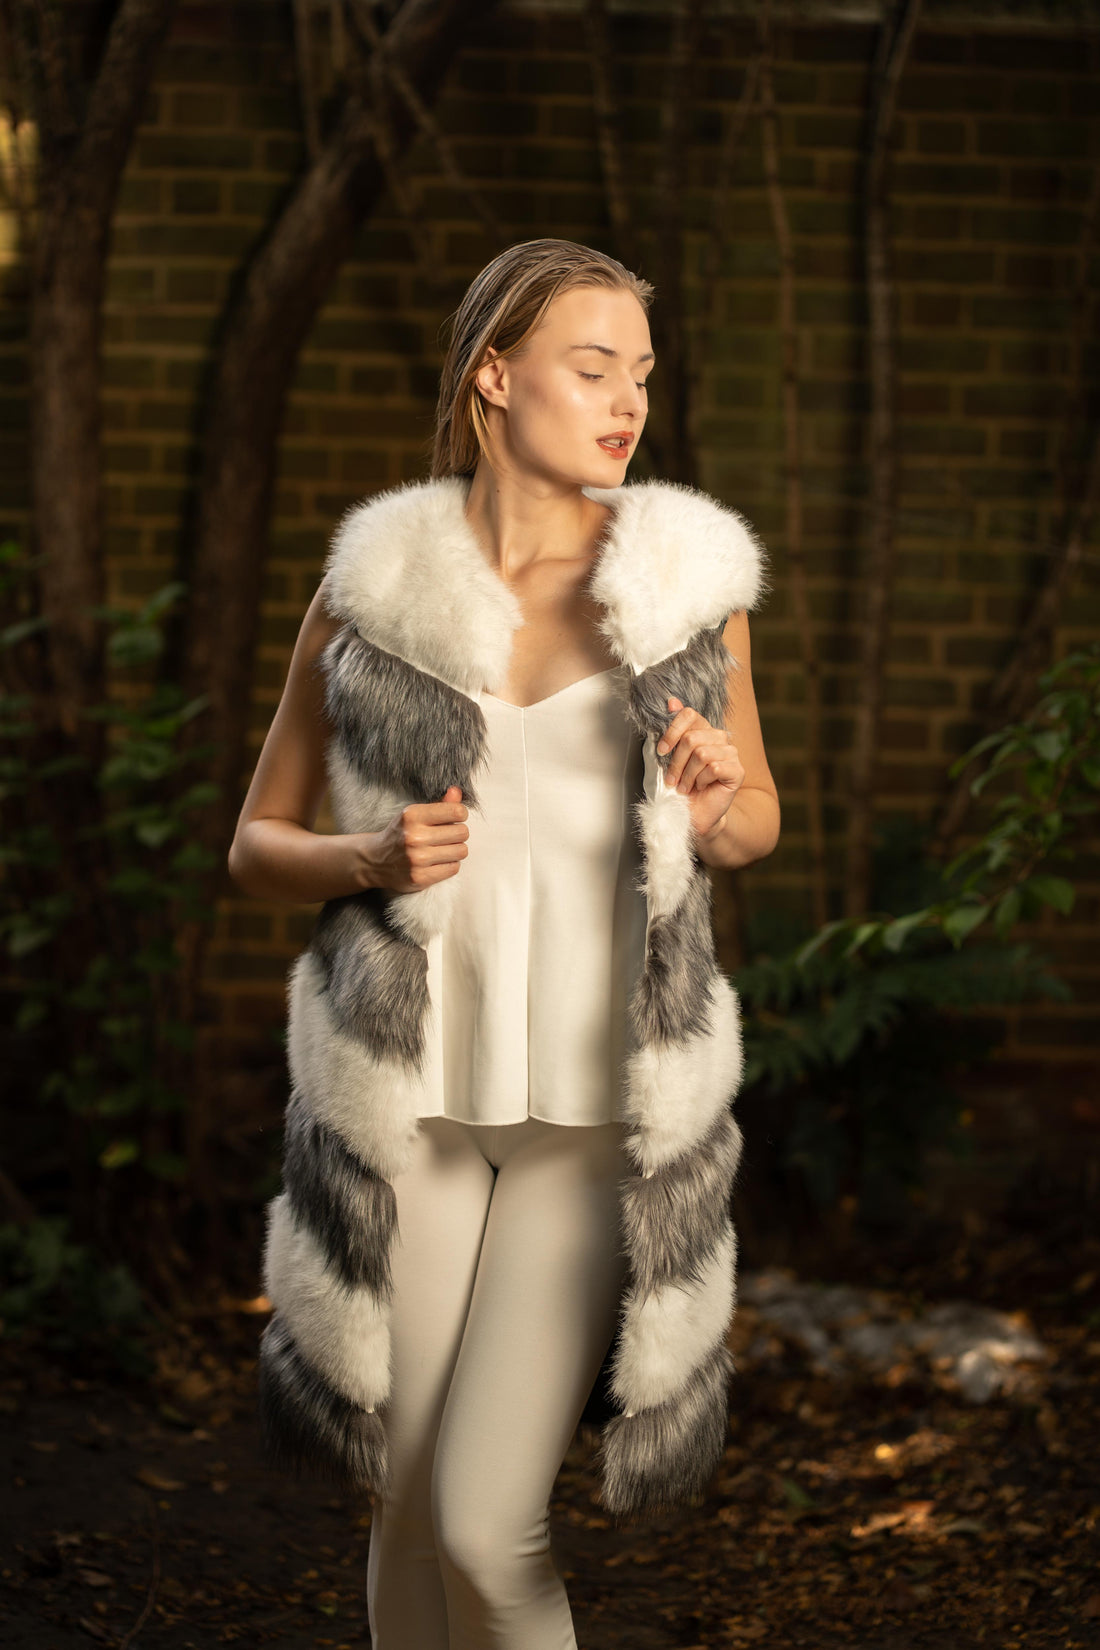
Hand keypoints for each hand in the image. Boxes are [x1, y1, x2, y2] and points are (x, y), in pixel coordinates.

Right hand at [369, 784, 468, 891]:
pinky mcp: (420, 877)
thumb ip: (439, 804)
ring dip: (456, 850)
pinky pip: (454, 868)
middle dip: (459, 833)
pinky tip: (438, 861)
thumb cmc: (401, 834)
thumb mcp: (415, 814)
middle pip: (462, 832)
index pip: (456, 811)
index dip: (460, 814)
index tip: (454, 817)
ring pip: (461, 851)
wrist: (375, 860)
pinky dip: (450, 864)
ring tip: (443, 848)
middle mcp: (414, 837)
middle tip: (447, 836)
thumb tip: (457, 791)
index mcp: (412, 816)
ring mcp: (417, 859)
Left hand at [655, 696, 744, 842]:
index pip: (689, 714)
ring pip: (702, 753)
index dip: (672, 731)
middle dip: (676, 762)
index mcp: (702, 731)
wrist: (693, 816)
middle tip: (673, 780)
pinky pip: (714, 767)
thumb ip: (671, 731)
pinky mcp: (737, 770)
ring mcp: (731, 754)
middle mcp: (719, 738)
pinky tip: (703, 788)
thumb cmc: (680, 788)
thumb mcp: (668, 758)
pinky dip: (702, 781)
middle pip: (692, 738)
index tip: (662, 750)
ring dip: (688, 775)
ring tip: (687, 787)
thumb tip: (671, 700)